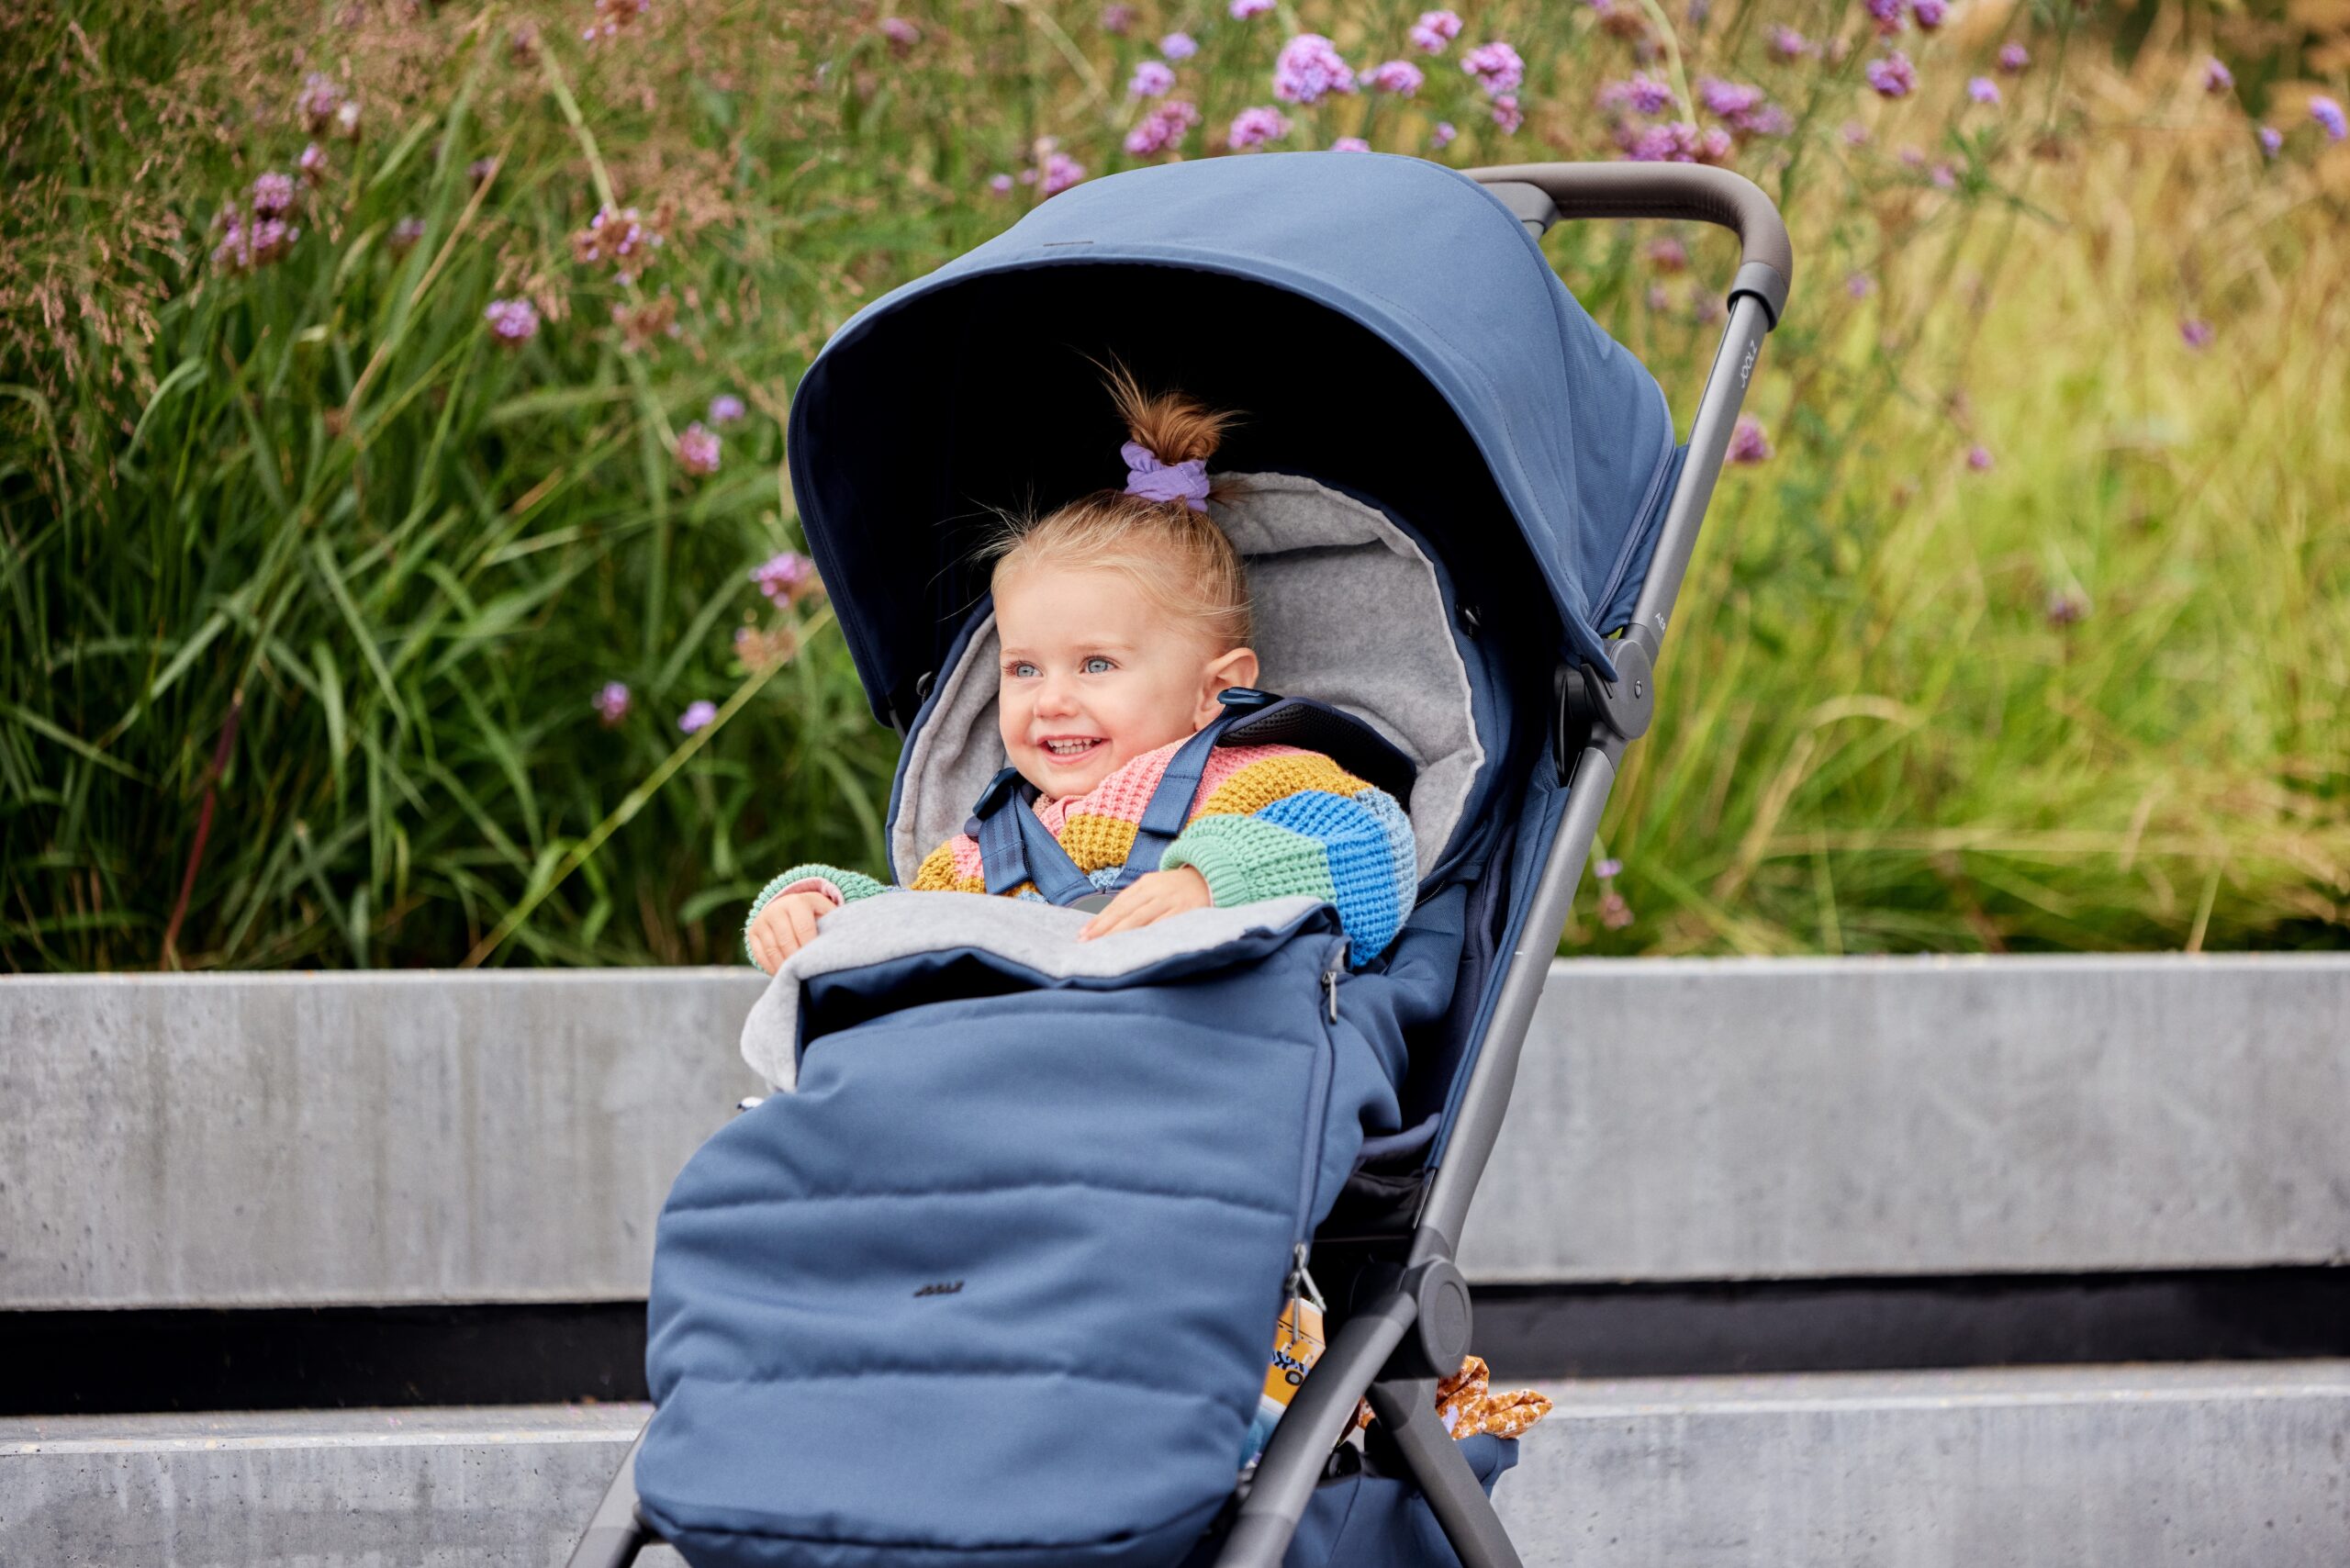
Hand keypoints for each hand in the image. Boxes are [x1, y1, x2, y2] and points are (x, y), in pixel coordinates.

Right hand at [747, 890, 837, 974]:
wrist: (789, 906)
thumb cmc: (814, 914)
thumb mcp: (825, 912)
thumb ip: (831, 925)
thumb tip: (835, 947)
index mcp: (798, 902)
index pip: (804, 928)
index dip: (810, 947)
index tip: (816, 962)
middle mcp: (776, 909)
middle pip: (786, 941)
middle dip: (797, 960)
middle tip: (806, 973)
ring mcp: (762, 920)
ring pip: (772, 950)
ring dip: (784, 967)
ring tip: (796, 976)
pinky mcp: (752, 932)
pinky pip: (760, 955)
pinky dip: (771, 967)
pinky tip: (783, 973)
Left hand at [1078, 866, 1212, 939]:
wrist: (1214, 876)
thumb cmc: (1180, 889)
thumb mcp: (1157, 887)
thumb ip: (1138, 902)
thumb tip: (1110, 923)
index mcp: (1146, 883)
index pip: (1118, 904)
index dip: (1100, 919)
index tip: (1084, 934)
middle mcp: (1156, 890)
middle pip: (1125, 912)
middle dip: (1104, 928)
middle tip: (1087, 944)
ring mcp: (1171, 901)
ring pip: (1141, 919)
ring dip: (1121, 934)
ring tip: (1105, 947)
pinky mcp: (1186, 911)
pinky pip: (1163, 925)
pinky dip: (1148, 936)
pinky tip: (1135, 946)